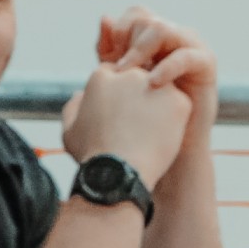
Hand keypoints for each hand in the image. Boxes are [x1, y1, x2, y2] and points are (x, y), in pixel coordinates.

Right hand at [61, 62, 193, 187]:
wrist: (119, 173)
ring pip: (160, 91)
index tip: (118, 118)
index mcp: (101, 77)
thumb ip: (73, 107)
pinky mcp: (179, 101)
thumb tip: (80, 95)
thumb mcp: (69, 131)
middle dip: (137, 99)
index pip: (113, 76)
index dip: (116, 98)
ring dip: (156, 108)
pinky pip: (178, 107)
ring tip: (147, 136)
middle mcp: (130, 74)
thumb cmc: (92, 156)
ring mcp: (156, 85)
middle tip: (135, 128)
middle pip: (138, 80)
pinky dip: (173, 122)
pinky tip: (160, 139)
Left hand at [98, 7, 217, 135]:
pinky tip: (152, 84)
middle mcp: (174, 36)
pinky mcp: (206, 63)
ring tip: (128, 74)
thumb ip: (110, 51)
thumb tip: (105, 17)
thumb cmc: (145, 116)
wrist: (172, 146)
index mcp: (154, 38)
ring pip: (161, 29)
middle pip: (145, 19)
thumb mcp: (120, 81)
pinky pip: (185, 55)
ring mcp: (190, 46)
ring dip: (140, 50)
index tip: (106, 61)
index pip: (135, 15)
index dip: (118, 32)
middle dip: (126, 42)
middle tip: (118, 70)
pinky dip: (166, 68)